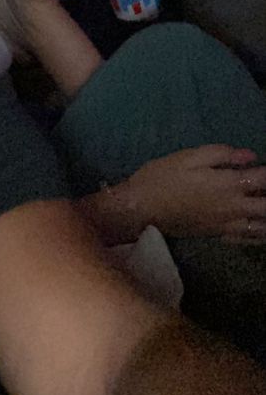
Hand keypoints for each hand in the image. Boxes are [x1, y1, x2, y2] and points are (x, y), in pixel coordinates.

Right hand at [125, 145, 265, 242]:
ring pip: (261, 227)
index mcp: (227, 184)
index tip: (265, 167)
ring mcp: (227, 225)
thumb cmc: (162, 177)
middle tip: (264, 188)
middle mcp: (233, 207)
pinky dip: (259, 234)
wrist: (141, 208)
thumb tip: (250, 156)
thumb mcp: (189, 157)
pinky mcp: (218, 235)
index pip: (262, 179)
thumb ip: (222, 154)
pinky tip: (260, 228)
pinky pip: (247, 239)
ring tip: (263, 205)